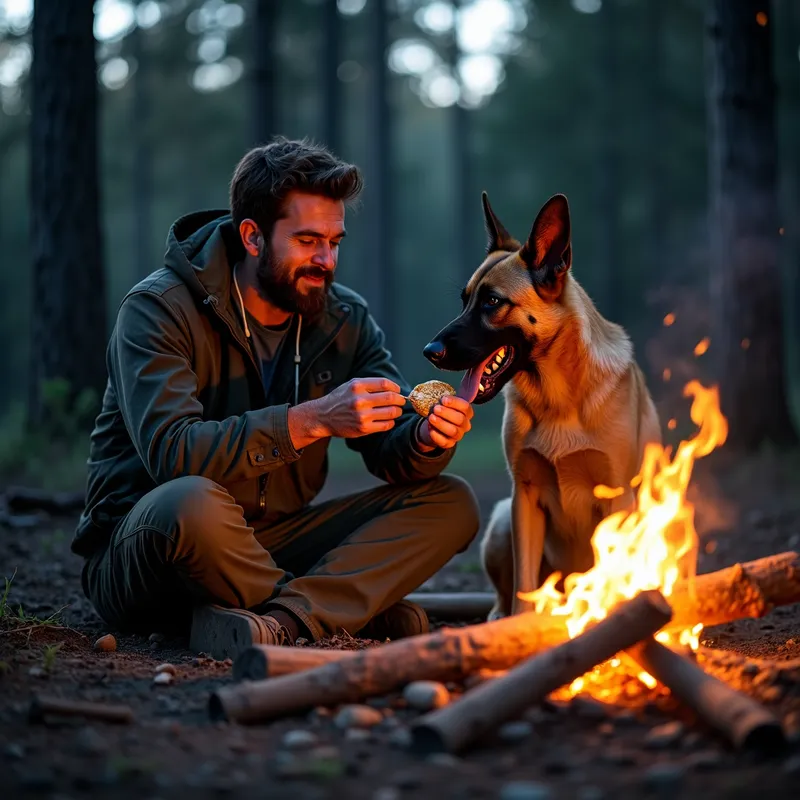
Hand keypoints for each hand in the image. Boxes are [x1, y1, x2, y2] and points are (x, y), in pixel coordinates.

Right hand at [289, 378, 405, 446]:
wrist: (323, 416)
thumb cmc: (339, 399)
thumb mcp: (351, 385)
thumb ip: (370, 385)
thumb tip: (393, 389)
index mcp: (357, 386)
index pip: (385, 384)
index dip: (395, 387)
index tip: (397, 390)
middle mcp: (360, 400)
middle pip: (391, 398)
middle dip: (400, 399)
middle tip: (401, 401)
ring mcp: (362, 415)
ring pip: (391, 412)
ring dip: (397, 411)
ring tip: (395, 411)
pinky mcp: (363, 428)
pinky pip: (386, 425)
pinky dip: (391, 422)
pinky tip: (388, 419)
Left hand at [416, 395, 472, 450]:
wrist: (434, 425)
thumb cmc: (441, 411)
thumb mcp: (443, 403)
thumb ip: (442, 399)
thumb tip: (432, 393)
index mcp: (466, 412)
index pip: (465, 407)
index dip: (455, 403)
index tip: (443, 399)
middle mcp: (465, 424)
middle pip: (460, 419)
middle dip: (447, 413)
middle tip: (435, 408)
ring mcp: (458, 435)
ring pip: (453, 431)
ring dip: (441, 424)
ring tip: (431, 417)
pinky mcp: (449, 443)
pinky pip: (444, 441)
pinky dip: (437, 435)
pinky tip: (430, 428)